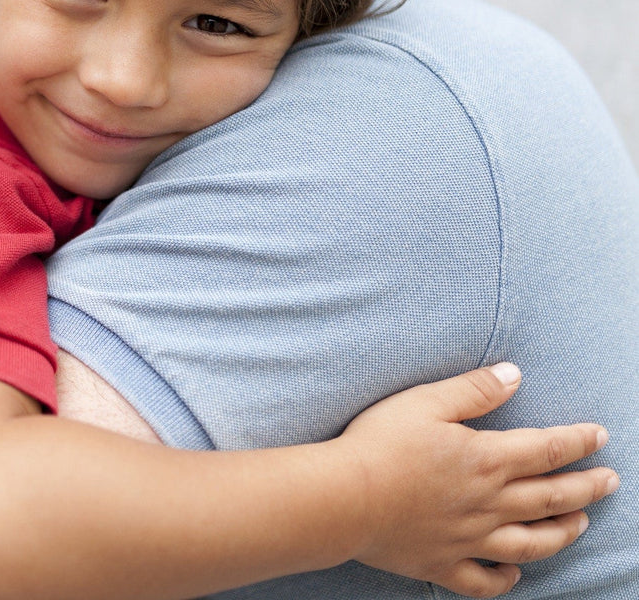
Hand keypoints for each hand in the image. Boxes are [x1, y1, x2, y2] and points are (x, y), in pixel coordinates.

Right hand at [344, 363, 617, 596]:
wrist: (343, 498)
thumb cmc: (379, 445)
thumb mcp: (424, 402)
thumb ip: (473, 390)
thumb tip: (514, 375)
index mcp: (486, 460)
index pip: (547, 449)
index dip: (578, 441)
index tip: (601, 436)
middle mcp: (489, 503)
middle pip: (551, 497)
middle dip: (587, 488)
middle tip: (610, 482)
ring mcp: (470, 539)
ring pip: (532, 542)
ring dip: (562, 533)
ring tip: (579, 525)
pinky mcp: (443, 563)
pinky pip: (485, 580)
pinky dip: (506, 579)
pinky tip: (515, 572)